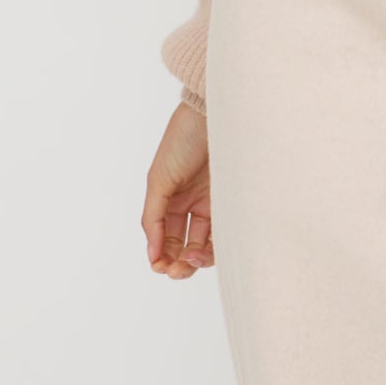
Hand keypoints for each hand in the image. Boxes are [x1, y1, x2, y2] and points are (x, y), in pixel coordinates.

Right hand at [142, 101, 213, 277]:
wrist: (212, 114)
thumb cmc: (182, 140)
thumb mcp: (158, 180)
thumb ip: (153, 217)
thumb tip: (152, 253)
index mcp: (170, 199)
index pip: (165, 238)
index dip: (161, 256)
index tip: (160, 266)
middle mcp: (192, 204)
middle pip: (185, 245)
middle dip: (179, 263)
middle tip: (176, 270)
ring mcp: (214, 203)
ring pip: (206, 244)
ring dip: (196, 259)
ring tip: (191, 261)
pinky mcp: (233, 201)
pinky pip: (225, 232)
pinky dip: (215, 247)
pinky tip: (204, 251)